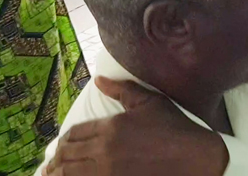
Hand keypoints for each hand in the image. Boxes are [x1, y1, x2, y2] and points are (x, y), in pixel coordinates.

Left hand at [43, 77, 228, 175]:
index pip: (75, 133)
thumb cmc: (174, 127)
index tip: (63, 144)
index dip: (65, 139)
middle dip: (58, 157)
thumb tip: (99, 80)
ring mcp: (108, 172)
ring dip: (59, 172)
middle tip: (55, 161)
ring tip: (54, 173)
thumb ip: (122, 91)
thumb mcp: (150, 103)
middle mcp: (104, 151)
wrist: (193, 157)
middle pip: (69, 154)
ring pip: (71, 173)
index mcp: (111, 127)